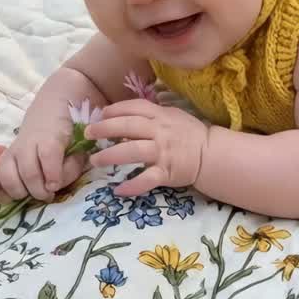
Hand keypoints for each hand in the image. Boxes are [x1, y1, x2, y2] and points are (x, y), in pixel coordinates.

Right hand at [0, 119, 84, 202]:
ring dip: (19, 192)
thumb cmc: (64, 134)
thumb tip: (56, 184)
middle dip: (38, 190)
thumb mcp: (77, 144)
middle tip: (48, 195)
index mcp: (49, 138)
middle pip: (27, 171)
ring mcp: (12, 152)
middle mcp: (27, 144)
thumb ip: (72, 164)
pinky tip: (6, 199)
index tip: (55, 187)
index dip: (52, 174)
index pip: (48, 155)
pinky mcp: (2, 160)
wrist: (47, 112)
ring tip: (30, 195)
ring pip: (7, 176)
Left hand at [86, 99, 208, 196]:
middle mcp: (160, 132)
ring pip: (133, 151)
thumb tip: (127, 111)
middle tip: (88, 133)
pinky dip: (132, 185)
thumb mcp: (173, 115)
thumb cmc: (189, 134)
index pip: (135, 108)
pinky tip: (118, 190)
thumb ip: (153, 112)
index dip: (116, 110)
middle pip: (129, 126)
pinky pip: (147, 179)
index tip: (101, 114)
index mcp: (161, 116)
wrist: (210, 154)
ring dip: (111, 155)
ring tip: (95, 160)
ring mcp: (163, 152)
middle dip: (105, 129)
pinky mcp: (166, 172)